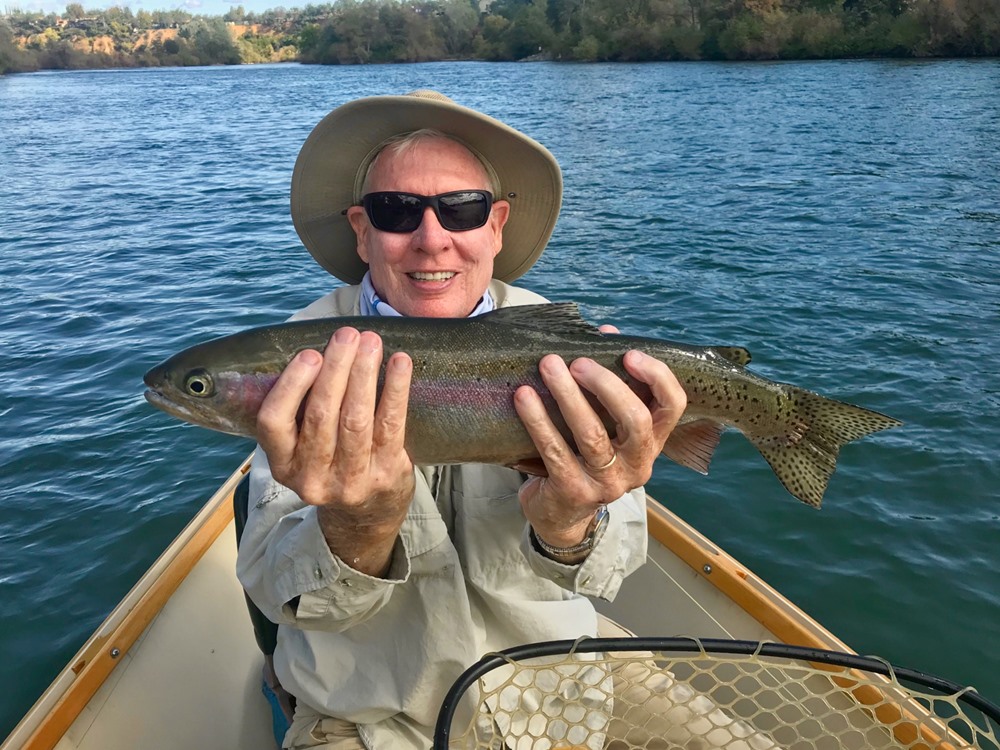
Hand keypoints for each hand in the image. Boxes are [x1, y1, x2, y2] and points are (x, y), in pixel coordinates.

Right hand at [256, 327, 413, 575]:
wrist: (364, 515)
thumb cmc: (331, 463)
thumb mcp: (302, 449)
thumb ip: (301, 410)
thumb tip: (319, 348)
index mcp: (283, 464)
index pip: (274, 423)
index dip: (292, 385)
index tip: (310, 353)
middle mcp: (312, 477)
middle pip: (321, 415)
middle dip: (336, 369)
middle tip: (347, 335)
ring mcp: (351, 480)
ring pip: (356, 419)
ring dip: (364, 374)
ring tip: (371, 342)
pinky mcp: (386, 474)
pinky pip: (391, 425)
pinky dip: (396, 389)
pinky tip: (400, 363)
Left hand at [513, 342, 685, 550]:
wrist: (561, 513)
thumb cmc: (583, 454)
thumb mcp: (605, 422)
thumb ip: (610, 380)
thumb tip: (606, 330)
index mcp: (651, 443)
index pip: (673, 406)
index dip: (657, 377)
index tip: (630, 354)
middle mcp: (636, 465)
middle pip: (635, 421)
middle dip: (607, 385)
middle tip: (579, 361)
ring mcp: (607, 484)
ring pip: (592, 435)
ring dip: (568, 396)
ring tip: (548, 366)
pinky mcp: (573, 492)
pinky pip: (554, 451)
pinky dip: (538, 420)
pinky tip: (523, 396)